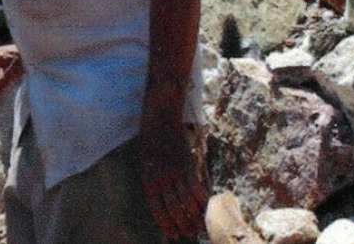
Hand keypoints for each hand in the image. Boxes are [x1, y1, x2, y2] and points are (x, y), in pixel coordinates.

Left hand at [137, 123, 206, 240]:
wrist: (159, 120)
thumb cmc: (151, 142)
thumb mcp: (146, 164)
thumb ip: (154, 182)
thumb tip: (165, 200)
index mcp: (148, 181)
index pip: (157, 210)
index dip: (166, 224)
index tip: (173, 235)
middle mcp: (161, 180)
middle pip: (174, 209)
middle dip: (182, 224)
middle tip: (190, 234)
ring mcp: (175, 173)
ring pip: (186, 201)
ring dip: (194, 216)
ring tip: (200, 226)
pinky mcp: (187, 165)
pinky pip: (196, 188)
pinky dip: (202, 200)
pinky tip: (206, 208)